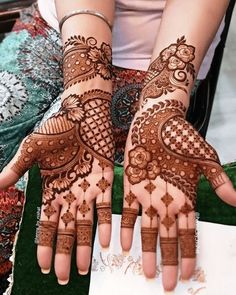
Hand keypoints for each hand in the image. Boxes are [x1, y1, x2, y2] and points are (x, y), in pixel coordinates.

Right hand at [0, 89, 113, 283]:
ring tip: (83, 268)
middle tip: (62, 278)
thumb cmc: (56, 127)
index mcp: (52, 188)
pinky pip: (106, 205)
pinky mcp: (105, 179)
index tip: (43, 265)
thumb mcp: (33, 149)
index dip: (44, 244)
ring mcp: (88, 187)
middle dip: (63, 253)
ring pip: (85, 223)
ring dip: (84, 245)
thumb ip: (16, 169)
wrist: (83, 111)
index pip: (46, 223)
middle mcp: (70, 193)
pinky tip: (107, 242)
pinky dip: (106, 223)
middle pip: (65, 230)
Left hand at [121, 98, 235, 290]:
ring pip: (148, 230)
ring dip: (147, 251)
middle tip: (166, 285)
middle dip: (168, 261)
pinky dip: (125, 228)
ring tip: (146, 271)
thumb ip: (217, 180)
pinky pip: (126, 212)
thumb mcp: (203, 157)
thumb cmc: (182, 137)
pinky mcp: (130, 186)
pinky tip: (122, 244)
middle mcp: (166, 201)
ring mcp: (147, 195)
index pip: (189, 232)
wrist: (156, 120)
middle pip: (169, 238)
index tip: (188, 273)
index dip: (188, 253)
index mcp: (185, 197)